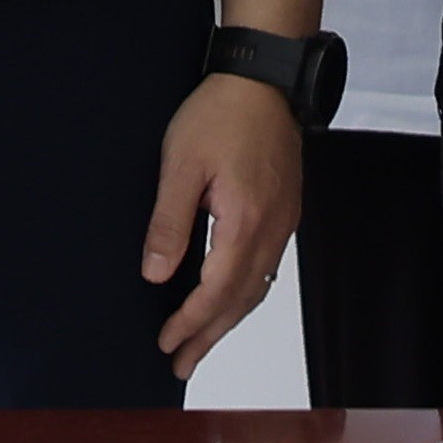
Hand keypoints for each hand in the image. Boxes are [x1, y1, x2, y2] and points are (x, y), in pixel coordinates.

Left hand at [144, 76, 306, 373]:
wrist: (265, 78)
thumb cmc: (222, 112)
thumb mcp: (181, 164)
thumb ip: (169, 224)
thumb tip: (156, 275)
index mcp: (245, 222)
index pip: (216, 293)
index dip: (190, 324)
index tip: (167, 344)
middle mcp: (272, 229)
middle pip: (241, 301)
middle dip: (210, 336)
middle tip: (183, 364)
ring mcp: (284, 221)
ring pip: (258, 287)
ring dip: (228, 319)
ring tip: (203, 342)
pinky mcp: (286, 209)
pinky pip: (268, 266)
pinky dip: (245, 293)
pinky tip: (231, 296)